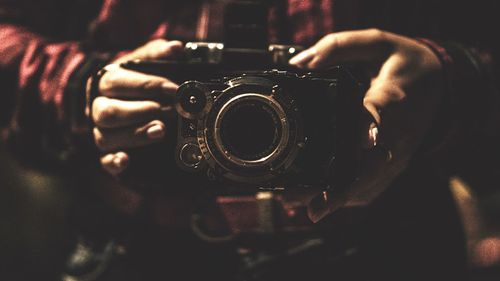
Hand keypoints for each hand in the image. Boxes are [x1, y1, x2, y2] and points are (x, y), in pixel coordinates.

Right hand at [86, 39, 182, 175]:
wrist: (123, 99)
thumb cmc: (137, 80)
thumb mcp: (146, 62)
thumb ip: (158, 54)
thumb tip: (176, 48)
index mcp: (107, 82)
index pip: (120, 82)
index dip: (149, 86)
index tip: (174, 89)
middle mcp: (99, 107)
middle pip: (109, 112)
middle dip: (140, 112)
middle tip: (167, 111)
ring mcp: (101, 131)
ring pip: (107, 136)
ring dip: (135, 135)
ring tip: (161, 130)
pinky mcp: (107, 153)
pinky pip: (104, 161)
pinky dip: (114, 162)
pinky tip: (126, 160)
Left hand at [288, 29, 443, 221]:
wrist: (443, 88)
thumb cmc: (406, 64)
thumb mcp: (378, 43)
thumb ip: (339, 47)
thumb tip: (300, 63)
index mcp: (393, 100)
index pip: (378, 117)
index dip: (365, 130)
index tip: (358, 143)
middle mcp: (396, 136)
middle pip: (367, 168)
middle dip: (333, 187)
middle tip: (294, 198)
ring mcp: (397, 157)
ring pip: (365, 185)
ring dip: (331, 197)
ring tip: (294, 201)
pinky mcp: (394, 168)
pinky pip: (369, 188)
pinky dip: (343, 196)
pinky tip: (315, 200)